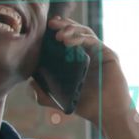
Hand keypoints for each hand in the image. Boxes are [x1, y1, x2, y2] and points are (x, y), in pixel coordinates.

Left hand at [30, 16, 138, 138]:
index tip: (47, 27)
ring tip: (58, 35)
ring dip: (71, 29)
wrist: (107, 114)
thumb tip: (30, 84)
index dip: (59, 30)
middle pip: (77, 31)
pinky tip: (67, 42)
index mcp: (81, 59)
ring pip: (85, 32)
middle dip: (64, 24)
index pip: (70, 38)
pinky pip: (93, 41)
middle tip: (51, 24)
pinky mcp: (108, 54)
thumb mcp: (60, 100)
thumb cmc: (88, 107)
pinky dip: (79, 38)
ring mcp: (100, 53)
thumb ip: (44, 94)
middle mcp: (91, 53)